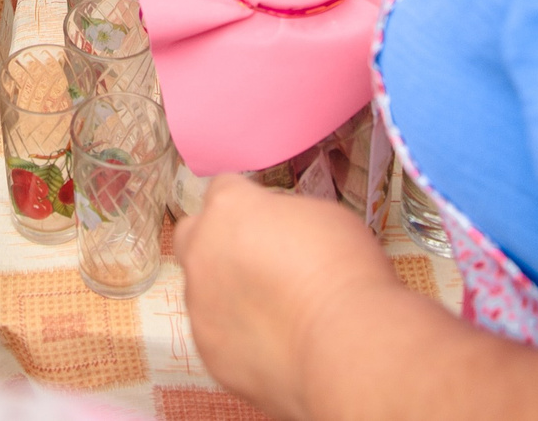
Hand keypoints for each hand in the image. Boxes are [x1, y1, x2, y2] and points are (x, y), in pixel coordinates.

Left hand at [181, 174, 403, 420]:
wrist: (344, 345)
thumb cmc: (344, 272)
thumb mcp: (323, 217)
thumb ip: (283, 216)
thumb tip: (277, 229)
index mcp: (229, 209)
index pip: (223, 189)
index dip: (247, 203)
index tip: (266, 218)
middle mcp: (202, 252)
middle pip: (193, 234)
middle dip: (214, 241)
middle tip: (254, 258)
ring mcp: (200, 304)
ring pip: (203, 289)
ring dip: (228, 292)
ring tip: (275, 312)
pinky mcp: (208, 350)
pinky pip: (217, 334)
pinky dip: (238, 335)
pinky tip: (275, 343)